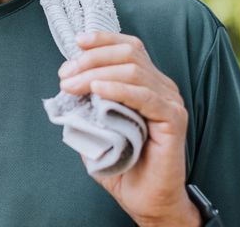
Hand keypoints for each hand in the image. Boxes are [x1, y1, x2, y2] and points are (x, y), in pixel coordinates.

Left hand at [58, 31, 199, 226]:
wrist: (146, 198)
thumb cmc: (123, 163)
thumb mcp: (97, 126)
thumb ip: (87, 103)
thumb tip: (68, 83)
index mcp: (147, 83)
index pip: (129, 47)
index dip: (103, 40)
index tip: (76, 43)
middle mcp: (162, 87)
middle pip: (129, 53)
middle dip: (91, 58)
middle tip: (65, 76)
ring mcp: (170, 102)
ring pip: (134, 70)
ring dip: (96, 73)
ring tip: (72, 86)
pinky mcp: (174, 120)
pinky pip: (146, 96)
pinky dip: (119, 89)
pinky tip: (98, 89)